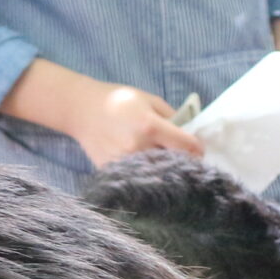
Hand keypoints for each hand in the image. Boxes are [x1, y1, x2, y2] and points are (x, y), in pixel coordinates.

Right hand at [2, 60, 200, 168]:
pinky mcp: (113, 171)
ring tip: (169, 166)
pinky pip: (138, 178)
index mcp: (150, 126)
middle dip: (184, 163)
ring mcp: (124, 163)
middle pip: (175, 164)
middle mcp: (138, 147)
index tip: (198, 150)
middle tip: (186, 160)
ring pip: (158, 175)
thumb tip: (191, 135)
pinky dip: (147, 176)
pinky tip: (148, 169)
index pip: (187, 147)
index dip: (198, 149)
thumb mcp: (150, 100)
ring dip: (167, 172)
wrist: (82, 110)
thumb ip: (173, 117)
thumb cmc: (118, 101)